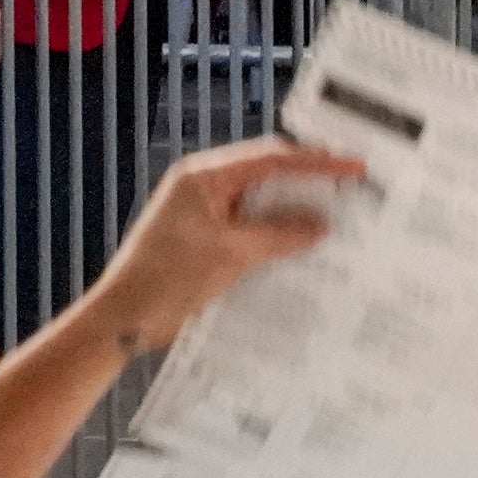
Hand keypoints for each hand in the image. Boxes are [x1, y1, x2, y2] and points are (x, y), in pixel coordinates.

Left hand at [94, 136, 368, 350]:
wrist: (123, 319)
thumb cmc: (167, 278)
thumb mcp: (230, 254)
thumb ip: (278, 235)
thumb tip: (321, 225)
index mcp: (204, 176)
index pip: (270, 158)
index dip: (316, 161)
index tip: (353, 165)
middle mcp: (204, 186)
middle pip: (266, 173)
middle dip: (308, 179)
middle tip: (351, 183)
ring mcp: (204, 213)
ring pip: (260, 201)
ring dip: (293, 209)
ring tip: (336, 213)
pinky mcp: (206, 239)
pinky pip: (250, 227)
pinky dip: (276, 233)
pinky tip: (302, 245)